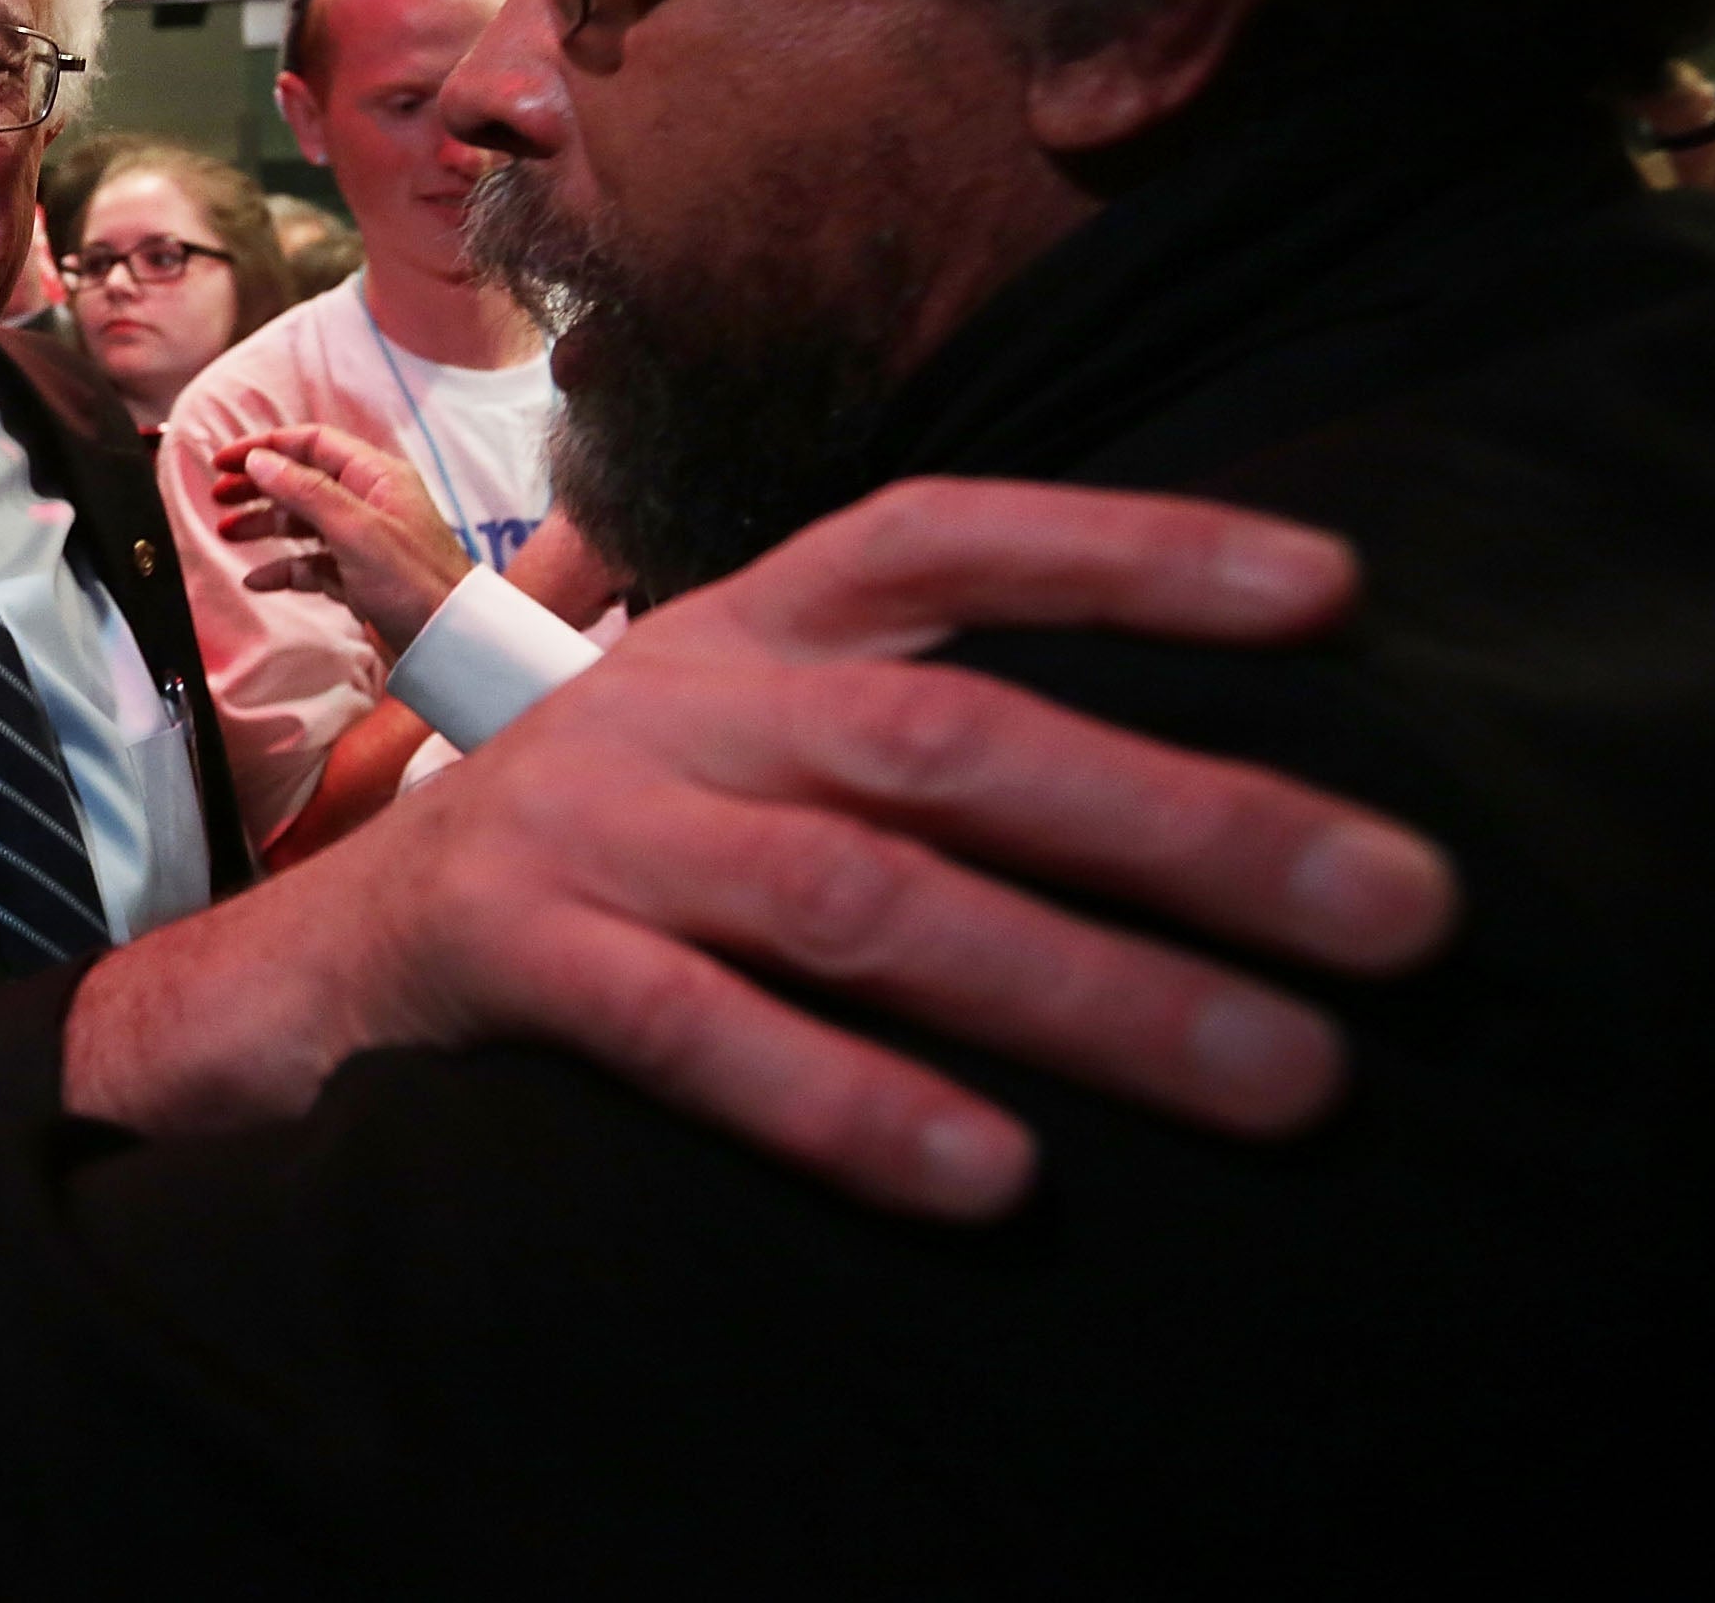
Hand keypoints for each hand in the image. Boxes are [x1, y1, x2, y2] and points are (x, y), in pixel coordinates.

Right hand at [65, 479, 1455, 1220]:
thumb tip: (1192, 781)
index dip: (1131, 550)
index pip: (946, 539)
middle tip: (1395, 910)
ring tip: (1276, 1077)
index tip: (1330, 595)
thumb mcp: (729, 735)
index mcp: (746, 628)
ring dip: (1078, 986)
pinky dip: (844, 1102)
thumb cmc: (597, 846)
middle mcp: (681, 705)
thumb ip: (898, 723)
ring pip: (857, 896)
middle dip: (1186, 822)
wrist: (319, 956)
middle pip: (950, 737)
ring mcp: (592, 832)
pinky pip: (694, 1034)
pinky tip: (990, 1175)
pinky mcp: (517, 965)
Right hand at [213, 425, 475, 654]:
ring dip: (266, 526)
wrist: (448, 642)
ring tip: (228, 533)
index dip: (266, 447)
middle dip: (259, 486)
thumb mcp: (355, 530)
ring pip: (304, 523)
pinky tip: (258, 580)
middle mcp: (368, 502)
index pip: (312, 444)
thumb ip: (305, 491)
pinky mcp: (359, 578)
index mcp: (375, 476)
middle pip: (303, 481)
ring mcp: (363, 541)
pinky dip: (285, 569)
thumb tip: (259, 460)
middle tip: (219, 497)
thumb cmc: (413, 581)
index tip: (224, 461)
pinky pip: (313, 565)